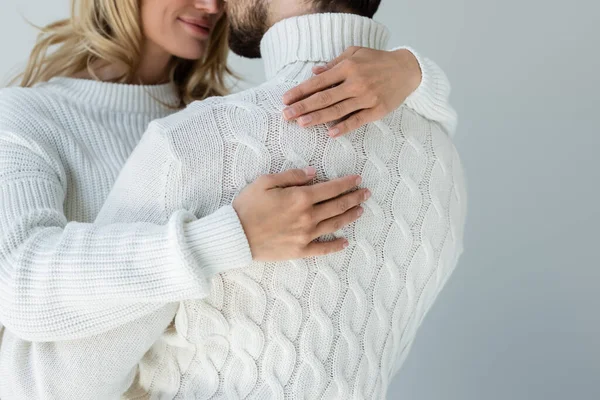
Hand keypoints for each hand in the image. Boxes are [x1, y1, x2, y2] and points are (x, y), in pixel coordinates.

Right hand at [233, 167, 370, 260]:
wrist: (235, 235)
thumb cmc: (247, 206)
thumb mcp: (265, 182)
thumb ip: (291, 176)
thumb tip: (313, 172)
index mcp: (300, 198)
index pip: (331, 188)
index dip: (346, 183)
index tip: (357, 179)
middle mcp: (308, 217)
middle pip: (337, 206)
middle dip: (354, 198)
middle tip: (366, 193)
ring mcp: (305, 235)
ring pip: (334, 224)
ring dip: (349, 216)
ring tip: (360, 210)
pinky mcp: (300, 250)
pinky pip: (322, 249)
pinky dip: (336, 246)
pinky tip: (345, 242)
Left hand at [282, 47, 421, 136]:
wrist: (407, 70)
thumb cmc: (377, 61)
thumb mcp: (355, 54)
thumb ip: (334, 64)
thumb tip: (314, 72)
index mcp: (348, 67)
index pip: (318, 82)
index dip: (300, 91)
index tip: (285, 99)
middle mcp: (356, 83)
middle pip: (324, 98)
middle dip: (303, 107)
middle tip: (286, 115)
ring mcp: (367, 98)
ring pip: (338, 111)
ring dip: (318, 118)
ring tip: (301, 123)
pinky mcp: (377, 110)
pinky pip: (357, 120)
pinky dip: (344, 127)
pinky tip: (330, 133)